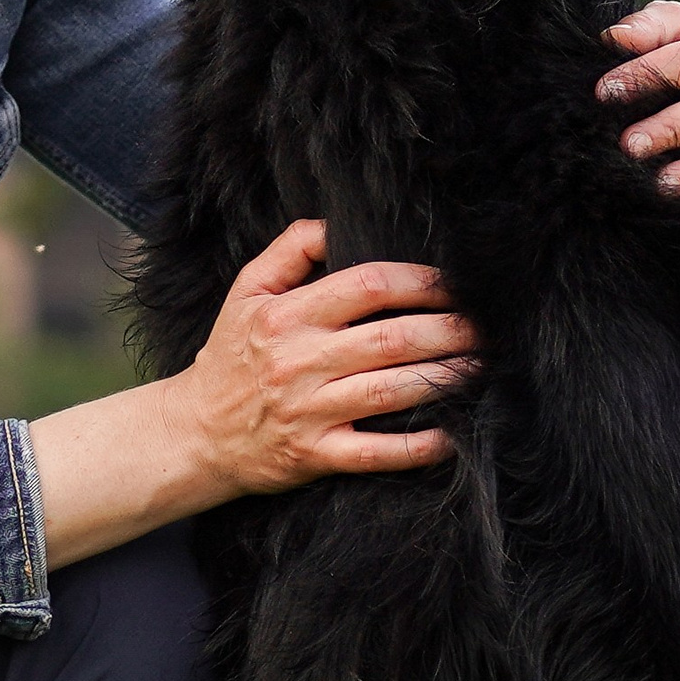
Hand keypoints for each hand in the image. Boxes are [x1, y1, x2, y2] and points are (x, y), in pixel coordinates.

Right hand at [176, 220, 480, 493]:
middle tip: (483, 328)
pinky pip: (375, 454)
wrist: (196, 432)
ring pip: (390, 392)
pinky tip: (451, 436)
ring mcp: (309, 412)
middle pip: (389, 339)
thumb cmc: (229, 356)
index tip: (452, 284)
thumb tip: (336, 224)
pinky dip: (416, 447)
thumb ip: (289, 250)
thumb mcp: (246, 292)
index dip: (418, 281)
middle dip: (446, 330)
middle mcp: (299, 362)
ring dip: (442, 379)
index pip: (366, 286)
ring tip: (478, 368)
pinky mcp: (315, 455)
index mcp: (286, 316)